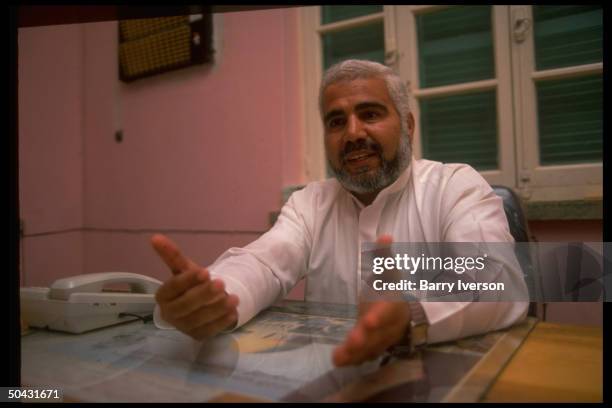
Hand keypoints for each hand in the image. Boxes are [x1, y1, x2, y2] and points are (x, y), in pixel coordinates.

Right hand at [151, 234, 238, 339]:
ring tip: (234, 298)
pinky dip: (221, 322)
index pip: (172, 288)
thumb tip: (155, 237)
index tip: (204, 272)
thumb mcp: (184, 268)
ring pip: (199, 319)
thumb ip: (172, 255)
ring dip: (217, 309)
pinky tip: (233, 313)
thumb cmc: (192, 283)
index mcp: (163, 296)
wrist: (203, 301)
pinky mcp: (197, 336)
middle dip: (203, 294)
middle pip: (185, 305)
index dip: (187, 280)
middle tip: (221, 283)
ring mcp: (183, 327)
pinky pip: (210, 330)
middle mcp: (170, 314)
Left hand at [332, 235, 411, 366]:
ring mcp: (381, 339)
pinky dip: (352, 359)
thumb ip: (384, 256)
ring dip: (355, 354)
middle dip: (365, 339)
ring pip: (369, 349)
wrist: (404, 315)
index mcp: (392, 306)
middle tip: (352, 342)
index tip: (369, 321)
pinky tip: (338, 361)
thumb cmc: (391, 290)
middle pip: (377, 335)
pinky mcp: (373, 348)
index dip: (379, 317)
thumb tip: (385, 235)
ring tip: (339, 358)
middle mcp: (388, 325)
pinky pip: (363, 356)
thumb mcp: (388, 272)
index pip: (387, 312)